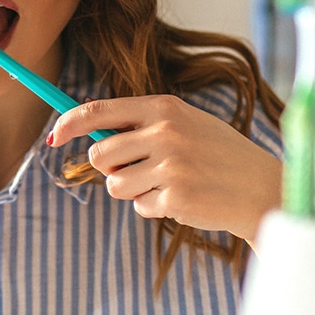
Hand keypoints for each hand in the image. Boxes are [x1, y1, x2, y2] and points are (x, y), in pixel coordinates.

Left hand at [48, 95, 281, 241]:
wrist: (261, 187)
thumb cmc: (215, 152)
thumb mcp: (183, 121)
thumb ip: (140, 123)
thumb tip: (89, 131)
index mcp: (163, 107)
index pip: (99, 110)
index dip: (69, 122)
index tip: (54, 135)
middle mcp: (164, 133)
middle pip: (99, 154)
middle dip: (108, 166)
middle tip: (135, 167)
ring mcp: (170, 166)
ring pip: (114, 184)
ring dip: (130, 189)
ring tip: (163, 183)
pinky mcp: (175, 198)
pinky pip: (138, 206)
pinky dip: (152, 206)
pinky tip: (180, 198)